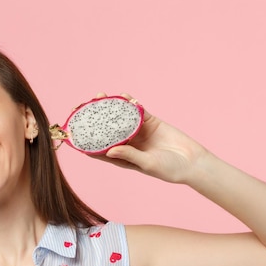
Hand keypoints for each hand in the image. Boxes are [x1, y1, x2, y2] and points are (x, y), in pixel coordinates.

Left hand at [91, 93, 209, 183]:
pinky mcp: (150, 122)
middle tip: (81, 107)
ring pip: (119, 117)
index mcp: (122, 158)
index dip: (85, 143)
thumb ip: (129, 156)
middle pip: (105, 130)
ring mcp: (138, 132)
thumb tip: (110, 150)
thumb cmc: (169, 169)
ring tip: (100, 95)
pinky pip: (137, 111)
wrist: (192, 162)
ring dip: (109, 107)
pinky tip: (122, 96)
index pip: (98, 150)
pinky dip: (130, 103)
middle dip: (93, 119)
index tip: (73, 135)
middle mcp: (127, 144)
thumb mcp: (147, 164)